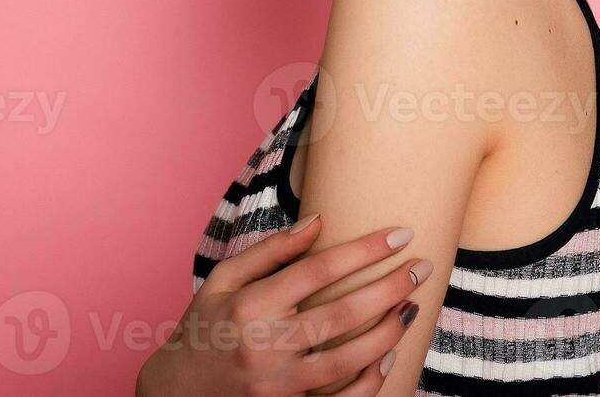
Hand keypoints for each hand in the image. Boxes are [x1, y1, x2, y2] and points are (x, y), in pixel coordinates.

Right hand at [137, 215, 428, 396]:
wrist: (176, 393)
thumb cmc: (204, 327)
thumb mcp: (224, 280)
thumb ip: (270, 251)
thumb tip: (318, 221)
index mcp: (251, 304)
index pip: (320, 269)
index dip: (365, 250)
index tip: (399, 234)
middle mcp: (266, 343)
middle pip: (343, 312)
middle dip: (390, 287)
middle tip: (423, 266)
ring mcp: (278, 382)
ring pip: (349, 358)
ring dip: (389, 331)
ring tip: (412, 306)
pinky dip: (369, 380)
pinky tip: (387, 356)